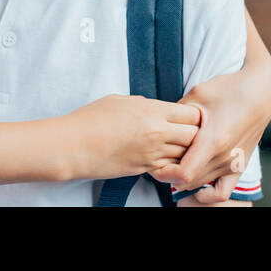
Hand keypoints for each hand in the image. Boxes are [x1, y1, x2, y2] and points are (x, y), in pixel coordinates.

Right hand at [63, 94, 200, 181]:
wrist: (74, 145)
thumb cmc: (92, 119)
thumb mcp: (121, 100)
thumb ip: (145, 104)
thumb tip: (158, 108)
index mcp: (152, 110)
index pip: (193, 114)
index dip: (195, 116)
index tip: (190, 117)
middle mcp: (157, 132)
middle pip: (195, 136)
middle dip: (196, 135)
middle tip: (189, 133)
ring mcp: (152, 153)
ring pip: (185, 155)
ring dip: (185, 151)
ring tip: (178, 146)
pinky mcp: (145, 169)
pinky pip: (170, 168)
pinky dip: (172, 164)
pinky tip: (164, 158)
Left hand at [147, 72, 270, 196]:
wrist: (260, 92)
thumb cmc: (228, 90)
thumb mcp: (197, 95)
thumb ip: (177, 114)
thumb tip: (160, 128)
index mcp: (213, 139)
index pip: (184, 173)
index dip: (165, 172)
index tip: (155, 162)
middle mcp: (225, 157)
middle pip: (189, 181)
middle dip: (170, 175)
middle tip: (159, 160)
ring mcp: (233, 163)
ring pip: (200, 185)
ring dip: (184, 180)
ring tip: (173, 164)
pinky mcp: (239, 165)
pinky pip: (222, 192)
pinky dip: (206, 195)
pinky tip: (196, 186)